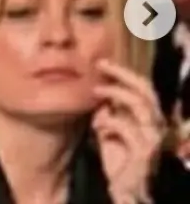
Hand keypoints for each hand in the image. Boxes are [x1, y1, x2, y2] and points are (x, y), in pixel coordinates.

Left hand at [91, 59, 163, 203]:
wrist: (126, 190)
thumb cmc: (118, 159)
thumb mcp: (111, 130)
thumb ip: (109, 111)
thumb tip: (99, 91)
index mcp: (150, 119)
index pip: (144, 88)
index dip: (125, 73)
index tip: (102, 63)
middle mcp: (156, 127)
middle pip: (146, 91)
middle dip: (123, 75)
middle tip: (100, 66)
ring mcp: (152, 139)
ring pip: (140, 106)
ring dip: (115, 95)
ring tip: (95, 92)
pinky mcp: (144, 153)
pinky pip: (126, 128)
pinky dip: (108, 122)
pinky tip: (97, 127)